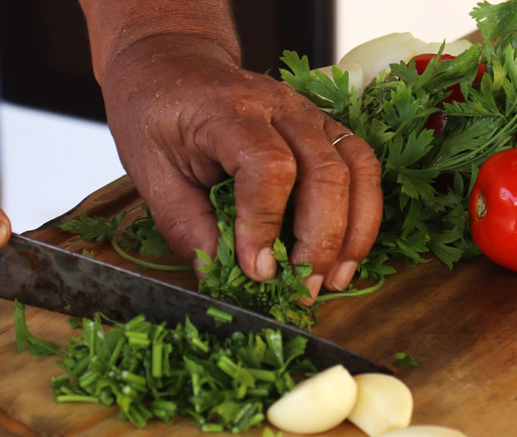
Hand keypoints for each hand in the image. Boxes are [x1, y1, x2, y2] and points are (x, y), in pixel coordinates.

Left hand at [100, 34, 382, 300]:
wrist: (173, 66)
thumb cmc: (157, 117)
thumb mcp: (153, 176)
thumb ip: (189, 228)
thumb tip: (226, 278)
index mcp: (228, 111)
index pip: (267, 167)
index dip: (266, 225)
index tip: (256, 270)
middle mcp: (280, 106)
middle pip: (325, 172)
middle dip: (318, 242)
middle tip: (300, 291)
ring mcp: (311, 114)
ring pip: (357, 171)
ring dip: (352, 234)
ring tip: (332, 281)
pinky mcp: (326, 129)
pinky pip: (363, 170)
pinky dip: (363, 217)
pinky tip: (345, 257)